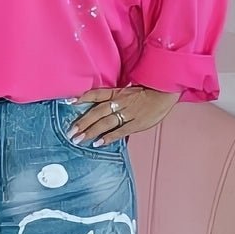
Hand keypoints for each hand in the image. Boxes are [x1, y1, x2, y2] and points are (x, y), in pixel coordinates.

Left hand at [68, 85, 182, 145]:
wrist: (165, 91)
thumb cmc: (148, 92)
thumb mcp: (129, 90)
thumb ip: (115, 97)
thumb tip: (102, 106)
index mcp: (117, 93)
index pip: (96, 94)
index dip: (83, 97)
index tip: (69, 102)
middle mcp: (120, 102)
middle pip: (97, 112)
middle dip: (83, 122)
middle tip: (71, 132)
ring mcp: (128, 113)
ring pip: (105, 122)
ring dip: (91, 131)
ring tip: (79, 139)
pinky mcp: (136, 123)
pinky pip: (120, 131)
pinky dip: (108, 137)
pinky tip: (98, 143)